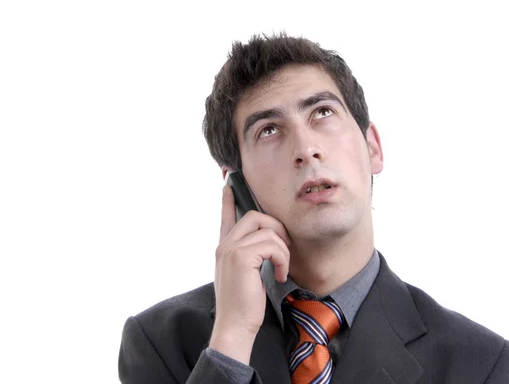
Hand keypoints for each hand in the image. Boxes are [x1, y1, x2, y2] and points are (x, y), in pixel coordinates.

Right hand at [209, 185, 290, 364]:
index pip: (226, 217)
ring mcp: (231, 250)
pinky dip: (282, 259)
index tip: (228, 183)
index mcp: (224, 249)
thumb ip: (250, 256)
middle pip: (254, 216)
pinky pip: (272, 245)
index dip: (228, 199)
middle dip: (275, 227)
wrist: (235, 326)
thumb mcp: (245, 276)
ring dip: (282, 250)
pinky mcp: (241, 257)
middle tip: (284, 248)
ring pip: (267, 230)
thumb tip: (267, 246)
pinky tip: (279, 275)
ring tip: (281, 270)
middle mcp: (224, 246)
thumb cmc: (243, 305)